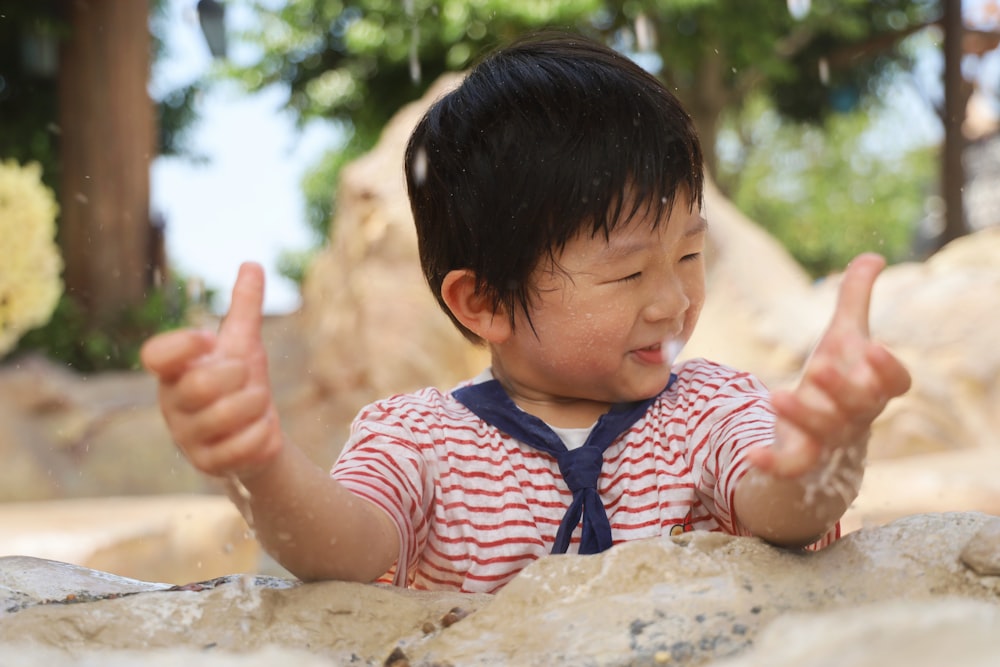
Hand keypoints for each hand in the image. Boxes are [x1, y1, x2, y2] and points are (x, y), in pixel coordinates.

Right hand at [140, 262, 282, 477]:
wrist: (255, 434)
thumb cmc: (239, 384)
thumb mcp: (243, 345)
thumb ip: (244, 307)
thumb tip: (252, 264)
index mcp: (174, 371)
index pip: (157, 355)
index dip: (185, 344)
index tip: (211, 340)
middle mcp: (173, 405)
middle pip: (201, 385)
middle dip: (238, 376)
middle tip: (245, 378)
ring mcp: (187, 437)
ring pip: (227, 414)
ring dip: (256, 404)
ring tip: (256, 405)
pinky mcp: (208, 464)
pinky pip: (244, 445)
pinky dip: (263, 434)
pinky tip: (262, 430)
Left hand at [748, 253, 910, 477]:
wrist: (818, 435)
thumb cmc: (837, 379)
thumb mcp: (843, 337)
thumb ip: (855, 298)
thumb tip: (873, 256)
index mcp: (873, 386)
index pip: (895, 382)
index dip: (887, 369)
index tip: (871, 347)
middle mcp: (855, 415)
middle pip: (858, 406)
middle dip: (841, 388)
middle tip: (817, 366)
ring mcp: (828, 439)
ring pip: (823, 433)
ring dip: (802, 416)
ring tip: (775, 395)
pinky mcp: (801, 458)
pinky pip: (792, 467)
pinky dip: (774, 464)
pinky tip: (753, 454)